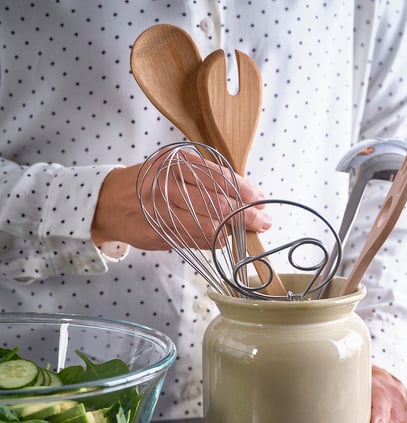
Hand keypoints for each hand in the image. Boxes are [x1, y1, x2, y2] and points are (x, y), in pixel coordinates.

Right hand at [92, 151, 270, 248]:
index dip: (247, 193)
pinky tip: (217, 240)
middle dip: (246, 216)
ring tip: (238, 233)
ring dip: (230, 231)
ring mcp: (162, 207)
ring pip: (208, 224)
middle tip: (262, 223)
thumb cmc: (151, 184)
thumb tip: (249, 198)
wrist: (108, 200)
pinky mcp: (157, 230)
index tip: (262, 203)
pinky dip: (210, 241)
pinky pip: (193, 239)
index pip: (222, 177)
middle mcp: (170, 181)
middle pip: (219, 202)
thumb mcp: (177, 169)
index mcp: (179, 161)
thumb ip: (210, 180)